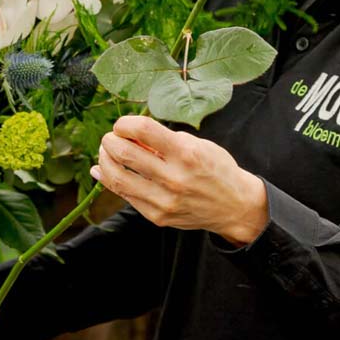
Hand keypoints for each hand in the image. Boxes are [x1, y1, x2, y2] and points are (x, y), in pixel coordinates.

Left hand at [92, 114, 269, 246]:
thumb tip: (128, 135)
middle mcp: (174, 178)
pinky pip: (124, 196)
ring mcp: (164, 200)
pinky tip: (103, 170)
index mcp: (186, 153)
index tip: (122, 125)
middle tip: (110, 138)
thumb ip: (164, 140)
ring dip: (105, 160)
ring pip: (118, 178)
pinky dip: (109, 180)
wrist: (235, 206)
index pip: (143, 130)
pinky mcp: (157, 216)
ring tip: (106, 152)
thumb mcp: (197, 145)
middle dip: (110, 141)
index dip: (125, 123)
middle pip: (125, 154)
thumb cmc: (215, 168)